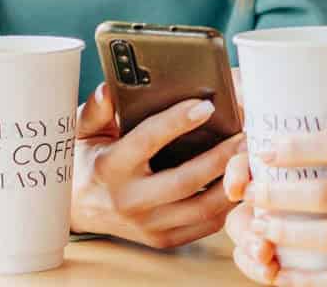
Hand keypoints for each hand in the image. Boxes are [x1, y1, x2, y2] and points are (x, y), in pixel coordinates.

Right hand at [70, 83, 243, 248]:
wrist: (76, 207)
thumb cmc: (87, 159)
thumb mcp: (83, 130)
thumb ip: (98, 108)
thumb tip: (110, 87)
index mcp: (110, 167)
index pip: (147, 141)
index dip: (177, 122)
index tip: (206, 105)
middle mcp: (129, 200)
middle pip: (184, 180)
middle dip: (220, 156)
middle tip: (246, 133)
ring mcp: (147, 224)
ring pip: (201, 207)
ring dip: (231, 182)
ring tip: (250, 156)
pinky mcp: (163, 239)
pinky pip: (204, 225)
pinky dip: (226, 204)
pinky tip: (240, 181)